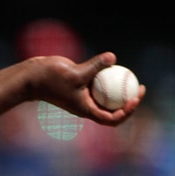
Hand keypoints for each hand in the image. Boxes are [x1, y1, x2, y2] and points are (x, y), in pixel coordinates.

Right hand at [27, 52, 144, 125]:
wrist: (33, 77)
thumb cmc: (51, 79)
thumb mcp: (75, 73)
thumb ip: (95, 66)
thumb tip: (113, 57)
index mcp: (86, 110)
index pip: (112, 118)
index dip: (127, 112)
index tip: (134, 98)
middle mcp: (87, 106)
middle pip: (114, 110)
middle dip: (130, 102)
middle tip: (141, 88)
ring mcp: (84, 96)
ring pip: (107, 97)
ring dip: (121, 91)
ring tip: (133, 78)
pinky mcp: (81, 85)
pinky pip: (99, 84)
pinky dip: (109, 78)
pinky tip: (116, 66)